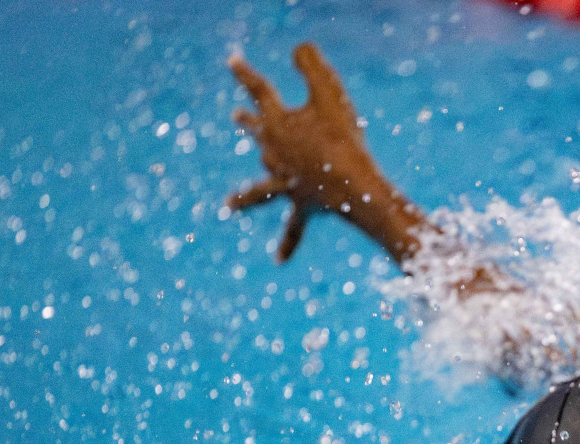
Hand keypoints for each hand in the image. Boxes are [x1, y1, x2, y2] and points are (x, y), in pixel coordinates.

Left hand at [227, 42, 396, 262]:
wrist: (353, 185)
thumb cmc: (342, 138)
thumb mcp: (329, 91)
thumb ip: (310, 63)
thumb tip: (298, 48)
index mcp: (276, 123)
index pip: (257, 91)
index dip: (243, 73)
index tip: (231, 61)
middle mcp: (273, 153)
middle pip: (258, 134)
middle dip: (249, 123)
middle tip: (236, 117)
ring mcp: (284, 181)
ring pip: (260, 187)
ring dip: (244, 195)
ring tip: (227, 207)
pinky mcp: (301, 204)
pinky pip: (293, 227)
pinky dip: (287, 243)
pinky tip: (278, 260)